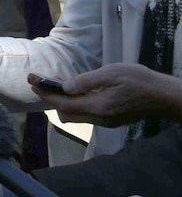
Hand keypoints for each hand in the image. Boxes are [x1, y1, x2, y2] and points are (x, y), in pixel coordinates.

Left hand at [33, 64, 181, 126]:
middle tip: (44, 81)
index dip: (45, 93)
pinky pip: (85, 115)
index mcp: (98, 106)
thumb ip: (86, 81)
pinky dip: (75, 104)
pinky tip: (76, 90)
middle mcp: (99, 119)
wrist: (163, 97)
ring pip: (74, 116)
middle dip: (51, 98)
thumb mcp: (112, 73)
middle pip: (65, 113)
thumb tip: (64, 87)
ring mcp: (105, 122)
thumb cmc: (139, 80)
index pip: (63, 103)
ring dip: (63, 101)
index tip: (33, 82)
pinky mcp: (110, 121)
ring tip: (58, 83)